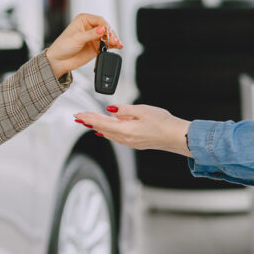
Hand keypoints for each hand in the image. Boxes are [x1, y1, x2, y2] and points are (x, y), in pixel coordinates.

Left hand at [44, 13, 122, 78]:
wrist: (58, 61)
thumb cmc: (62, 46)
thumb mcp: (77, 38)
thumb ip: (91, 34)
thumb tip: (102, 29)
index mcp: (83, 20)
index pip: (99, 20)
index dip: (106, 26)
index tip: (109, 32)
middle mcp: (90, 27)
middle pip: (106, 28)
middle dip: (111, 34)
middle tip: (114, 41)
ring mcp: (93, 37)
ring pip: (108, 36)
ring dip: (114, 40)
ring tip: (117, 45)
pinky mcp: (96, 46)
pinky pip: (107, 44)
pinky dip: (112, 46)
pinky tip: (117, 47)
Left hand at [73, 104, 191, 155]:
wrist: (175, 136)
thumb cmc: (163, 122)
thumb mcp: (142, 110)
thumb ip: (124, 110)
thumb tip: (110, 109)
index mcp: (126, 130)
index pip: (101, 122)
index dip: (88, 118)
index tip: (78, 115)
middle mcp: (125, 139)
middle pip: (102, 128)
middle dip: (89, 122)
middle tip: (78, 117)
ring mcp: (130, 143)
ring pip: (108, 134)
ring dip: (97, 127)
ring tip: (87, 122)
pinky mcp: (135, 143)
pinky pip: (116, 137)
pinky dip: (107, 132)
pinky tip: (104, 131)